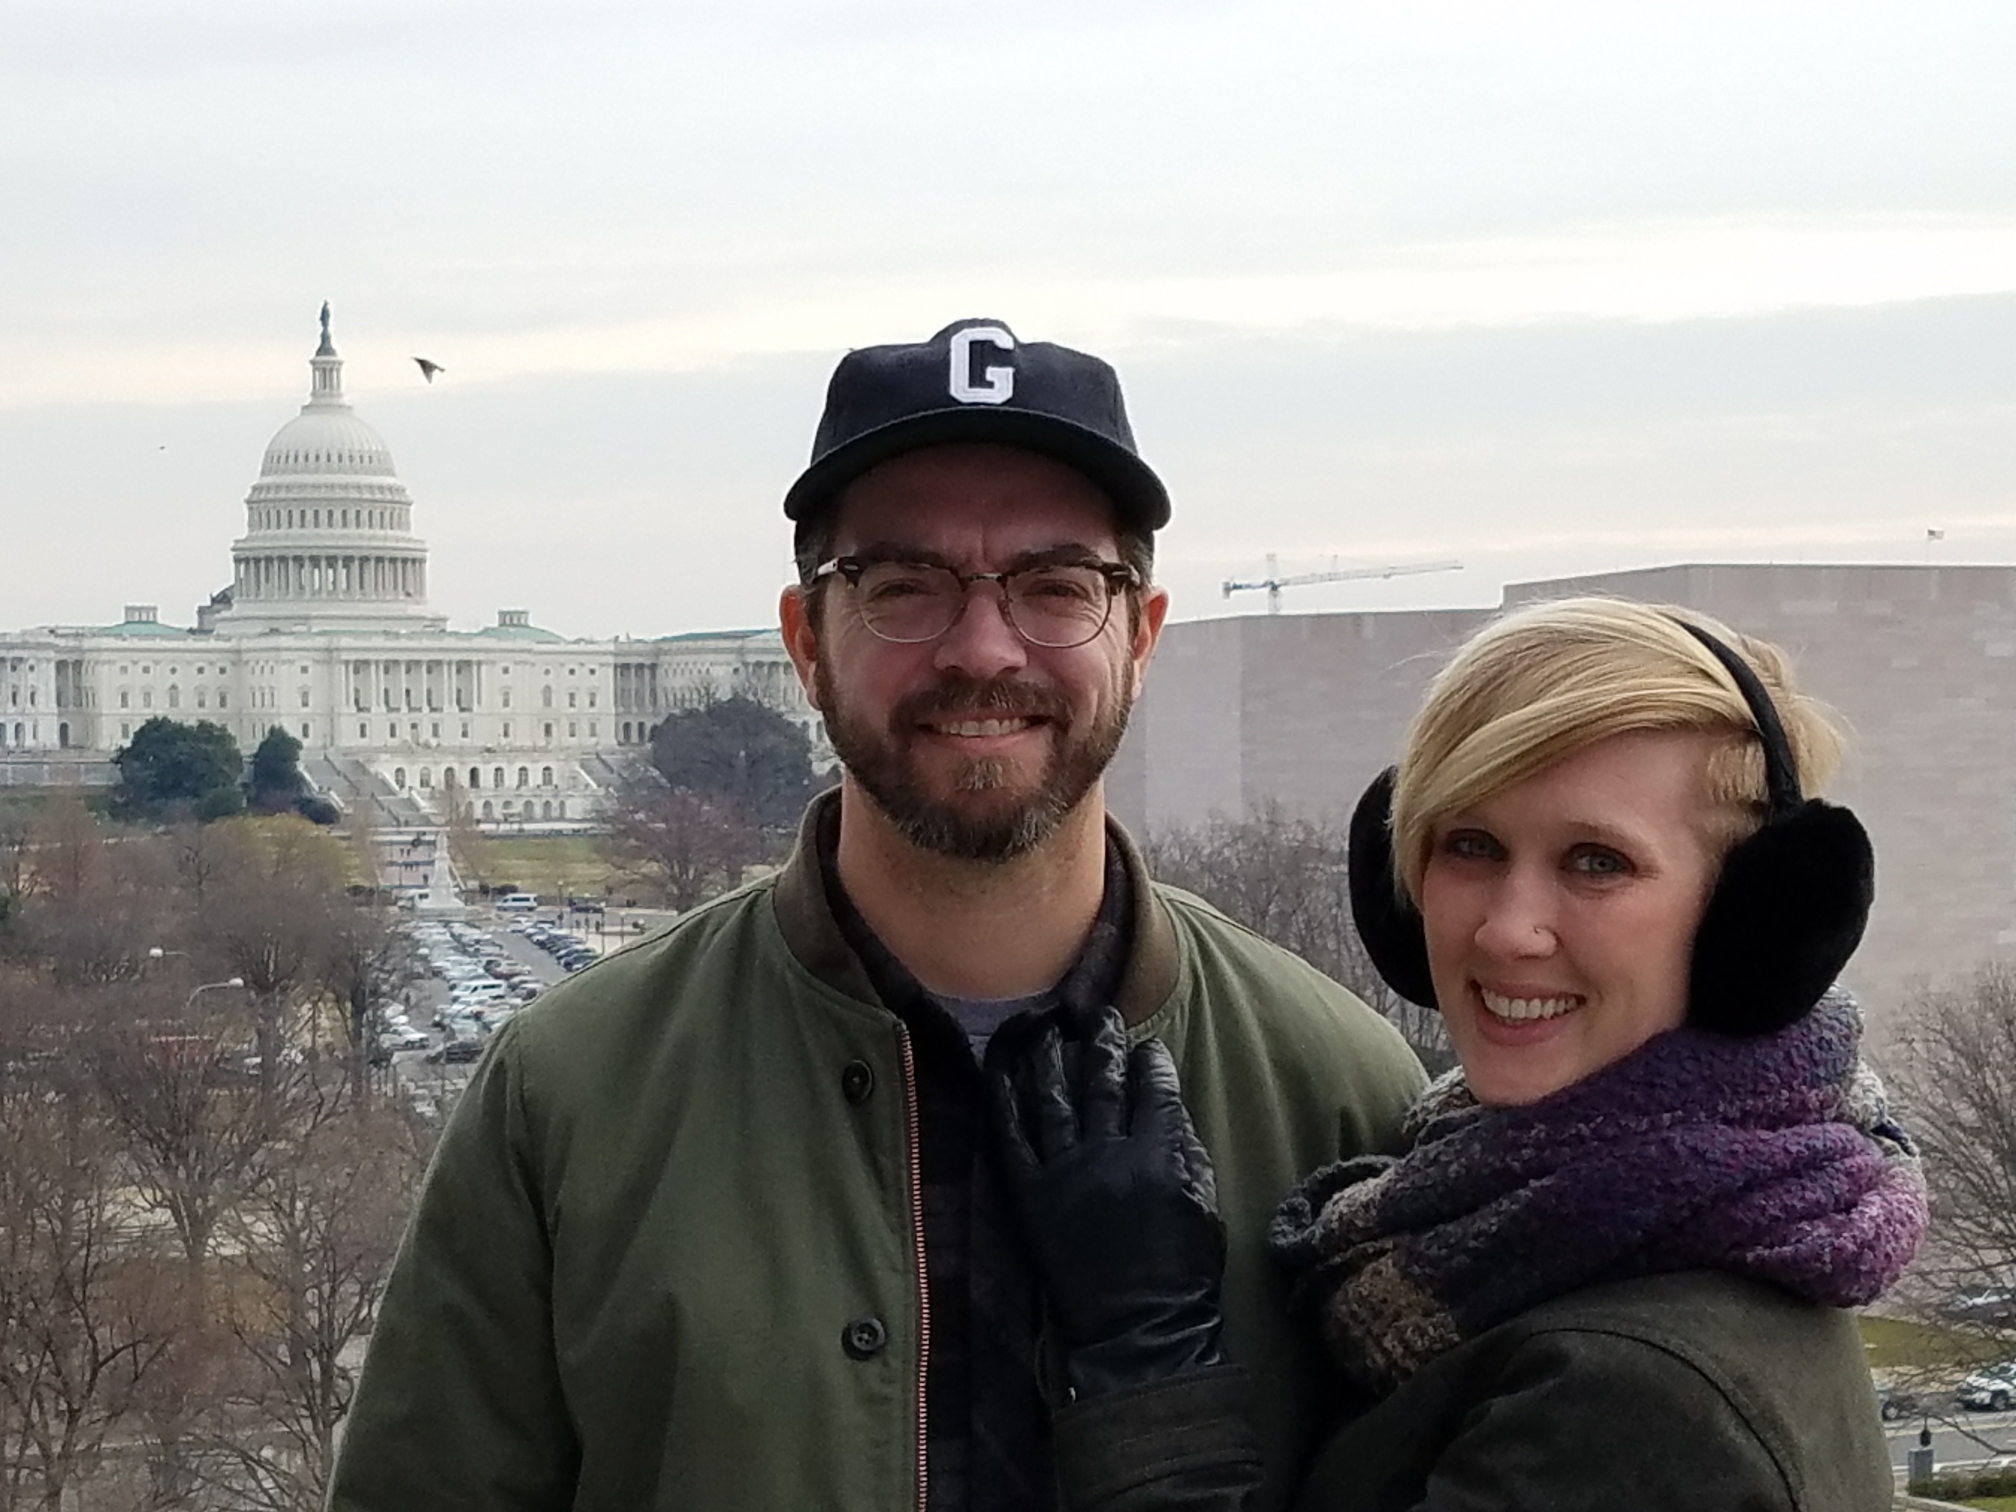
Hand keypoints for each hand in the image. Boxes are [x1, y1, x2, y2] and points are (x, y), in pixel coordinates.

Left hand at [987, 1009, 1226, 1398]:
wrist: (1140, 1330)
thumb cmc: (1184, 1271)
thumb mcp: (1204, 1203)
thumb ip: (1184, 1147)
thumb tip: (1164, 1100)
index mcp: (1158, 1157)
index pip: (1153, 1090)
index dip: (1150, 1064)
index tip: (1147, 1049)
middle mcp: (1108, 1157)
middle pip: (1102, 1084)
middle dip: (1102, 1044)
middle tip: (1099, 1016)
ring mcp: (1064, 1174)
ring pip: (1052, 1099)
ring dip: (1049, 1057)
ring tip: (1047, 1028)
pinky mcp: (1030, 1196)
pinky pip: (1012, 1136)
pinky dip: (1005, 1098)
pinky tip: (1003, 1067)